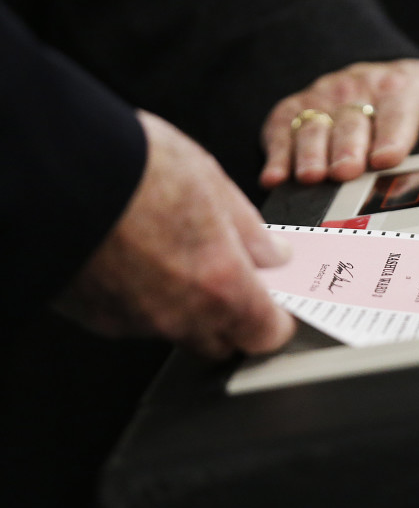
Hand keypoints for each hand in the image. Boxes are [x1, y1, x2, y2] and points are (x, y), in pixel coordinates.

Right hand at [56, 111, 295, 358]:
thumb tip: (272, 254)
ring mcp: (135, 322)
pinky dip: (146, 299)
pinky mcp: (97, 318)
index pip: (267, 334)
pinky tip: (138, 258)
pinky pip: (137, 320)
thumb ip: (250, 231)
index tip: (277, 300)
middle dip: (234, 317)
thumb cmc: (133, 166)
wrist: (51, 170)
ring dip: (188, 307)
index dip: (276, 318)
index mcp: (221, 284)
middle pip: (223, 340)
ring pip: (178, 330)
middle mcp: (180, 315)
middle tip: (231, 275)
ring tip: (176, 253)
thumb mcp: (212, 183)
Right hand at [259, 59, 418, 186]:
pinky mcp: (289, 113)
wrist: (362, 73)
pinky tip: (275, 177)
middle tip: (346, 172)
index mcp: (397, 85)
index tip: (388, 158)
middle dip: (348, 147)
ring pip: (313, 127)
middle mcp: (355, 90)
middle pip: (352, 121)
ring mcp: (320, 102)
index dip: (392, 134)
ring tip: (310, 176)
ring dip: (310, 152)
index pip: (397, 109)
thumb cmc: (407, 92)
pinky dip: (276, 155)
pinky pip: (280, 133)